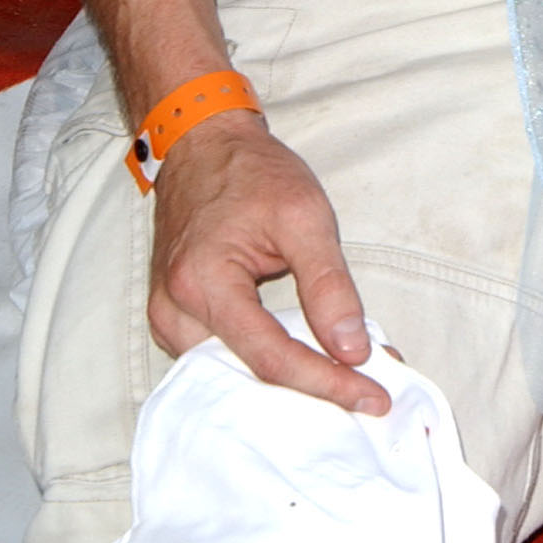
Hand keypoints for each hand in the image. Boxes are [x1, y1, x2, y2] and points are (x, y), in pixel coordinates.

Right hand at [146, 109, 391, 416]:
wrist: (203, 144)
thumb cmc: (251, 173)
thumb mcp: (305, 216)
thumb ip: (329, 285)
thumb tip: (353, 349)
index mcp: (203, 283)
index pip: (271, 357)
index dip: (326, 384)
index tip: (373, 398)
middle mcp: (174, 310)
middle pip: (247, 377)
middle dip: (311, 391)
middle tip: (369, 394)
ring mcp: (168, 317)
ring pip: (231, 376)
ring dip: (287, 383)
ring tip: (344, 382)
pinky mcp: (174, 317)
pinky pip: (219, 359)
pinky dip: (263, 365)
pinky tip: (304, 363)